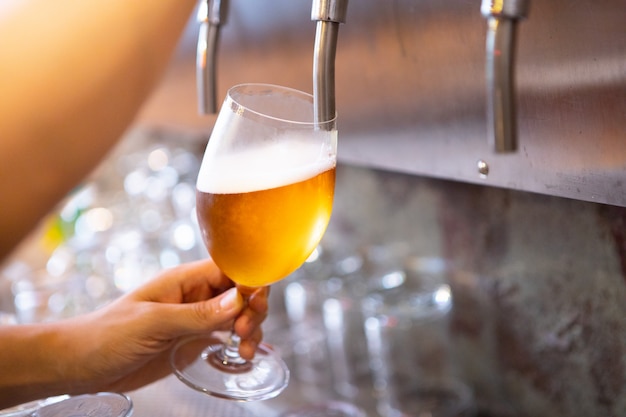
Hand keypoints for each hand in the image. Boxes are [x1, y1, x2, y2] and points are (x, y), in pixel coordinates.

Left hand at [57, 259, 267, 394]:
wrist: (79, 365)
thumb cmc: (106, 335)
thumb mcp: (153, 323)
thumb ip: (197, 314)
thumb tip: (239, 300)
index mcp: (183, 280)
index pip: (229, 268)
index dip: (249, 280)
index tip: (256, 302)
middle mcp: (194, 296)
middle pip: (240, 290)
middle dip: (253, 306)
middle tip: (246, 330)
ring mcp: (195, 318)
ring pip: (239, 313)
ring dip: (251, 327)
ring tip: (244, 348)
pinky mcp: (193, 339)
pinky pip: (227, 334)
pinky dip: (241, 342)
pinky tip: (244, 354)